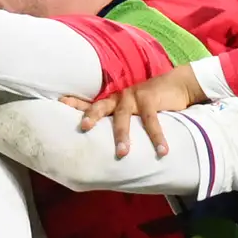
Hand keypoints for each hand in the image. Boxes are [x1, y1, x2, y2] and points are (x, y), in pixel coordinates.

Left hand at [72, 61, 205, 158]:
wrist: (178, 84)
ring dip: (123, 136)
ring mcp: (134, 97)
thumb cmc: (152, 101)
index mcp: (112, 102)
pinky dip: (157, 137)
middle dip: (91, 116)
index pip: (89, 103)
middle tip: (84, 127)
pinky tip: (162, 151)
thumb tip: (108, 146)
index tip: (59, 103)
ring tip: (122, 153)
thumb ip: (120, 122)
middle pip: (100, 107)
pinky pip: (152, 122)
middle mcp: (119, 98)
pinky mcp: (151, 100)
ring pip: (124, 118)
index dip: (74, 103)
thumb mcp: (132, 109)